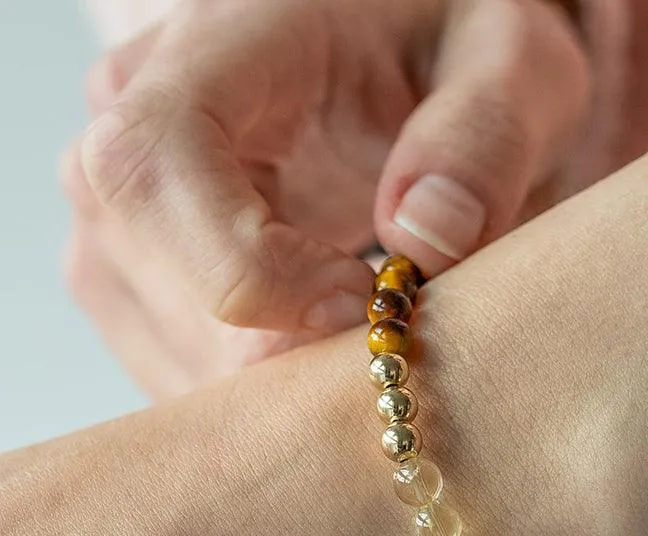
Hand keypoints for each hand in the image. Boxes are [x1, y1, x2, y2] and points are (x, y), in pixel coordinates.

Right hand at [61, 0, 587, 397]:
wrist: (412, 59)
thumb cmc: (453, 48)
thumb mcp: (509, 63)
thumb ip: (485, 136)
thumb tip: (424, 238)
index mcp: (227, 43)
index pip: (159, 158)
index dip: (246, 262)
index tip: (358, 302)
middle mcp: (147, 112)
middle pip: (156, 263)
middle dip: (274, 342)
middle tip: (380, 351)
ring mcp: (137, 192)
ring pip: (165, 325)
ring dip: (272, 372)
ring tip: (364, 343)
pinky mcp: (146, 255)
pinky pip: (174, 351)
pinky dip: (255, 382)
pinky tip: (322, 358)